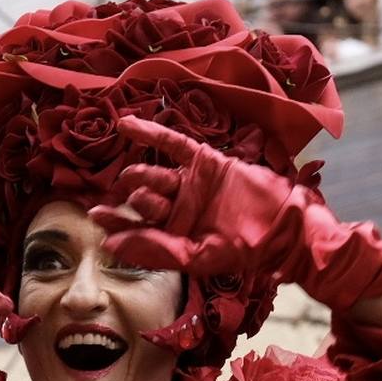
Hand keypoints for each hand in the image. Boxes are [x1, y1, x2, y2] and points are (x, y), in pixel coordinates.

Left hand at [89, 116, 381, 311]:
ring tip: (129, 179)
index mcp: (179, 236)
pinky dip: (150, 133)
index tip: (96, 218)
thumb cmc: (246, 249)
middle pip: (144, 202)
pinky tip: (125, 124)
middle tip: (118, 202)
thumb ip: (156, 250)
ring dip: (139, 176)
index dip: (116, 224)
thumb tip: (111, 245)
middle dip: (128, 203)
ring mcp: (192, 183)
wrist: (285, 226)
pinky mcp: (205, 161)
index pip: (140, 229)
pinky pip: (173, 144)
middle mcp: (182, 209)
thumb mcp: (197, 256)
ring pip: (156, 175)